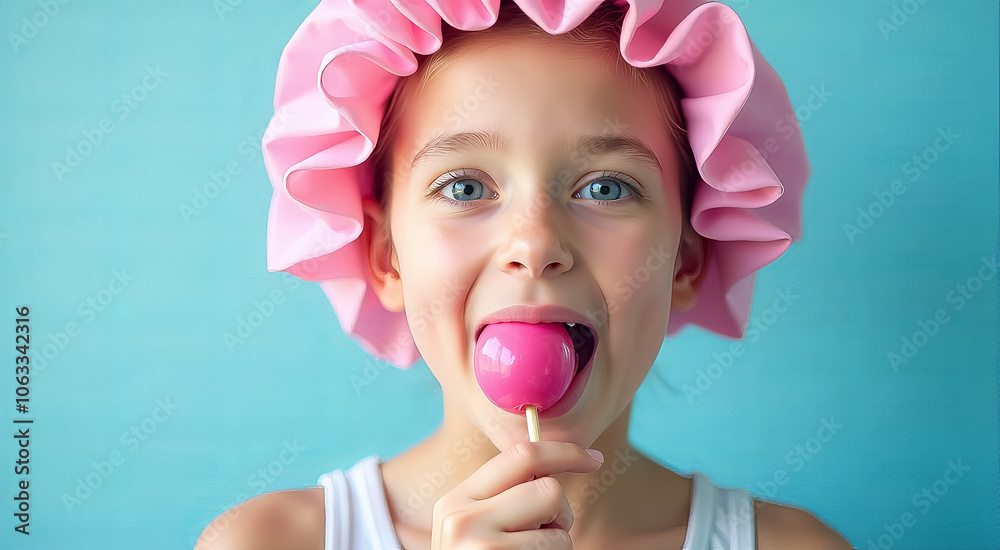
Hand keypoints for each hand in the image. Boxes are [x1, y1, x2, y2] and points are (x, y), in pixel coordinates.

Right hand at [431, 441, 603, 548]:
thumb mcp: (475, 528)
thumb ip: (504, 496)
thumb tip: (556, 465)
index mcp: (455, 501)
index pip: (520, 455)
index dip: (563, 452)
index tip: (593, 458)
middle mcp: (462, 518)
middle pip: (547, 489)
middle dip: (558, 514)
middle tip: (539, 538)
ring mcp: (481, 545)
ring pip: (559, 527)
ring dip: (556, 546)